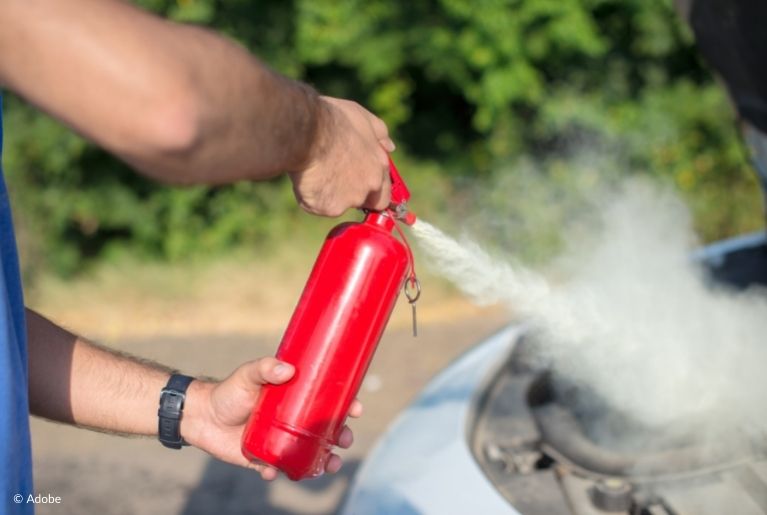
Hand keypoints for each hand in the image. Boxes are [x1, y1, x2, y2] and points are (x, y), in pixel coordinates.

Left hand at [182, 357, 362, 479]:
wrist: (201, 416)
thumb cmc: (229, 391)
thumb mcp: (248, 374)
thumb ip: (265, 368)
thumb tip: (287, 369)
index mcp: (296, 399)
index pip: (327, 402)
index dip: (345, 405)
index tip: (356, 408)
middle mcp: (293, 421)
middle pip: (325, 431)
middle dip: (341, 437)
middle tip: (344, 440)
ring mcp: (281, 441)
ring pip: (310, 454)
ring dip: (323, 461)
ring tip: (328, 465)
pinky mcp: (264, 459)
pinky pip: (278, 469)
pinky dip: (280, 472)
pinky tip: (275, 471)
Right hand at [289, 96, 395, 216]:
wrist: (307, 133)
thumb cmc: (333, 121)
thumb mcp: (362, 118)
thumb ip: (379, 134)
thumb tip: (389, 146)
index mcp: (379, 165)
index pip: (384, 191)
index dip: (371, 189)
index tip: (357, 183)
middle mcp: (369, 185)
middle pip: (363, 201)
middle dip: (350, 195)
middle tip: (332, 179)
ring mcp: (351, 199)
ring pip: (338, 203)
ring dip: (328, 193)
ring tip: (314, 171)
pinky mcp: (330, 207)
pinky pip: (318, 206)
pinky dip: (310, 197)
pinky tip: (305, 179)